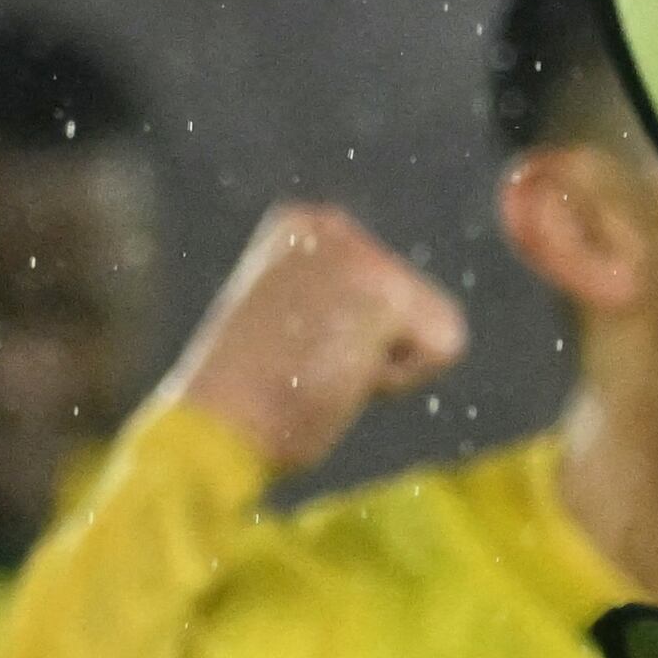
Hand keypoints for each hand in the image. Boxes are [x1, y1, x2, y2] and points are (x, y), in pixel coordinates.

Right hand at [156, 205, 468, 477]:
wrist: (212, 431)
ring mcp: (358, 254)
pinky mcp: (383, 291)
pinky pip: (444, 350)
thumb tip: (381, 315)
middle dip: (379, 350)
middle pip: (421, 304)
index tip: (294, 351)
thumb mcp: (291, 327)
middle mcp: (330, 226)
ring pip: (437, 326)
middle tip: (308, 366)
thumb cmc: (246, 398)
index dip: (358, 340)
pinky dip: (402, 379)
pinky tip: (341, 375)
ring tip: (322, 370)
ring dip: (390, 366)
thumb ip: (337, 303)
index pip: (392, 288)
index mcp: (303, 228)